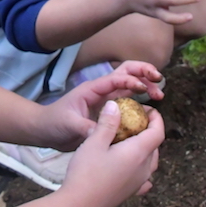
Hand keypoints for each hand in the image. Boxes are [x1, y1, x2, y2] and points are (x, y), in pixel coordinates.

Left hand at [38, 61, 164, 151]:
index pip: (116, 78)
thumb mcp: (69, 125)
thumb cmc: (54, 123)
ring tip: (159, 95)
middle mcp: (102, 90)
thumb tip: (104, 134)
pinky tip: (150, 110)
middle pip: (126, 72)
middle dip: (144, 73)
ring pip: (130, 85)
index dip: (131, 80)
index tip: (144, 88)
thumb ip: (87, 128)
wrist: (46, 130)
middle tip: (159, 80)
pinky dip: (141, 101)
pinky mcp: (109, 110)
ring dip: (146, 85)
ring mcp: (106, 99)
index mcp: (92, 89)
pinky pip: (129, 101)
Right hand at [60, 99, 163, 204]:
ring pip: (150, 162)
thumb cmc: (86, 173)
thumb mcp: (94, 142)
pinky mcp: (129, 193)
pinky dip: (142, 168)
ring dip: (146, 149)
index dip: (156, 119)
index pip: (158, 132)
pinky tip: (134, 169)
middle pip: (155, 146)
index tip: (148, 109)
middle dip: (149, 131)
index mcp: (138, 153)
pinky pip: (143, 178)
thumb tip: (115, 105)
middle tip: (135, 121)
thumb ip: (107, 122)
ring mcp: (138, 183)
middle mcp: (143, 169)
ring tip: (132, 140)